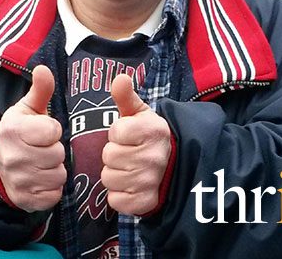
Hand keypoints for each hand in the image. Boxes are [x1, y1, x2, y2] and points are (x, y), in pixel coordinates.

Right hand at [0, 65, 66, 211]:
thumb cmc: (19, 132)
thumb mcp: (27, 108)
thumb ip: (40, 89)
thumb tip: (44, 68)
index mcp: (13, 130)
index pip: (53, 130)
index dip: (53, 130)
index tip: (44, 131)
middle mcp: (12, 156)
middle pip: (58, 154)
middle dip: (55, 150)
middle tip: (44, 148)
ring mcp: (17, 180)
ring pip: (59, 176)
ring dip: (55, 170)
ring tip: (43, 163)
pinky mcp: (23, 200)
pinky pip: (53, 196)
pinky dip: (52, 189)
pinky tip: (41, 179)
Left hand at [101, 74, 170, 214]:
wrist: (172, 168)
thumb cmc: (148, 137)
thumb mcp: (140, 113)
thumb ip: (126, 95)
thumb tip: (120, 78)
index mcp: (153, 131)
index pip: (115, 132)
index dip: (118, 133)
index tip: (129, 135)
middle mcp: (154, 157)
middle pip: (109, 156)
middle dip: (114, 153)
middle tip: (129, 153)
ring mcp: (150, 182)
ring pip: (108, 178)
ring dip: (115, 173)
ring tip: (130, 168)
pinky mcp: (145, 203)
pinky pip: (114, 199)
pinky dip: (118, 194)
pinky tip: (131, 185)